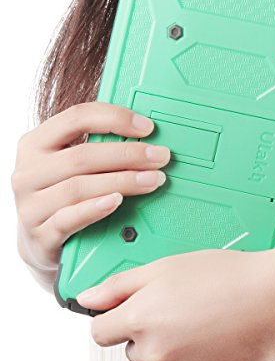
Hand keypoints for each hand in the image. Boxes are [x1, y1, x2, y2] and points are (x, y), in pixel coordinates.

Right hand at [10, 102, 170, 274]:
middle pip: (83, 156)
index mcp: (36, 144)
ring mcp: (30, 206)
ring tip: (153, 180)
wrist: (40, 242)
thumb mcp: (71, 166)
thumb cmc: (63, 195)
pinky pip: (68, 219)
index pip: (76, 118)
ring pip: (79, 187)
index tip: (148, 127)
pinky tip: (117, 202)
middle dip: (129, 154)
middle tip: (160, 157)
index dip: (115, 118)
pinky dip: (95, 208)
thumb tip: (147, 136)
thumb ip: (99, 147)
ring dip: (123, 181)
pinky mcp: (39, 236)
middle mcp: (28, 172)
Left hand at [77, 247, 274, 360]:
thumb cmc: (227, 275)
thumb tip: (88, 298)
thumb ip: (121, 284)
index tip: (131, 309)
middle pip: (135, 347)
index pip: (100, 332)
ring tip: (210, 318)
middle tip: (183, 306)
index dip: (115, 316)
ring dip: (180, 345)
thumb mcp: (168, 266)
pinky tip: (223, 335)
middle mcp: (157, 352)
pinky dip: (204, 359)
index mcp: (142, 320)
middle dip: (151, 330)